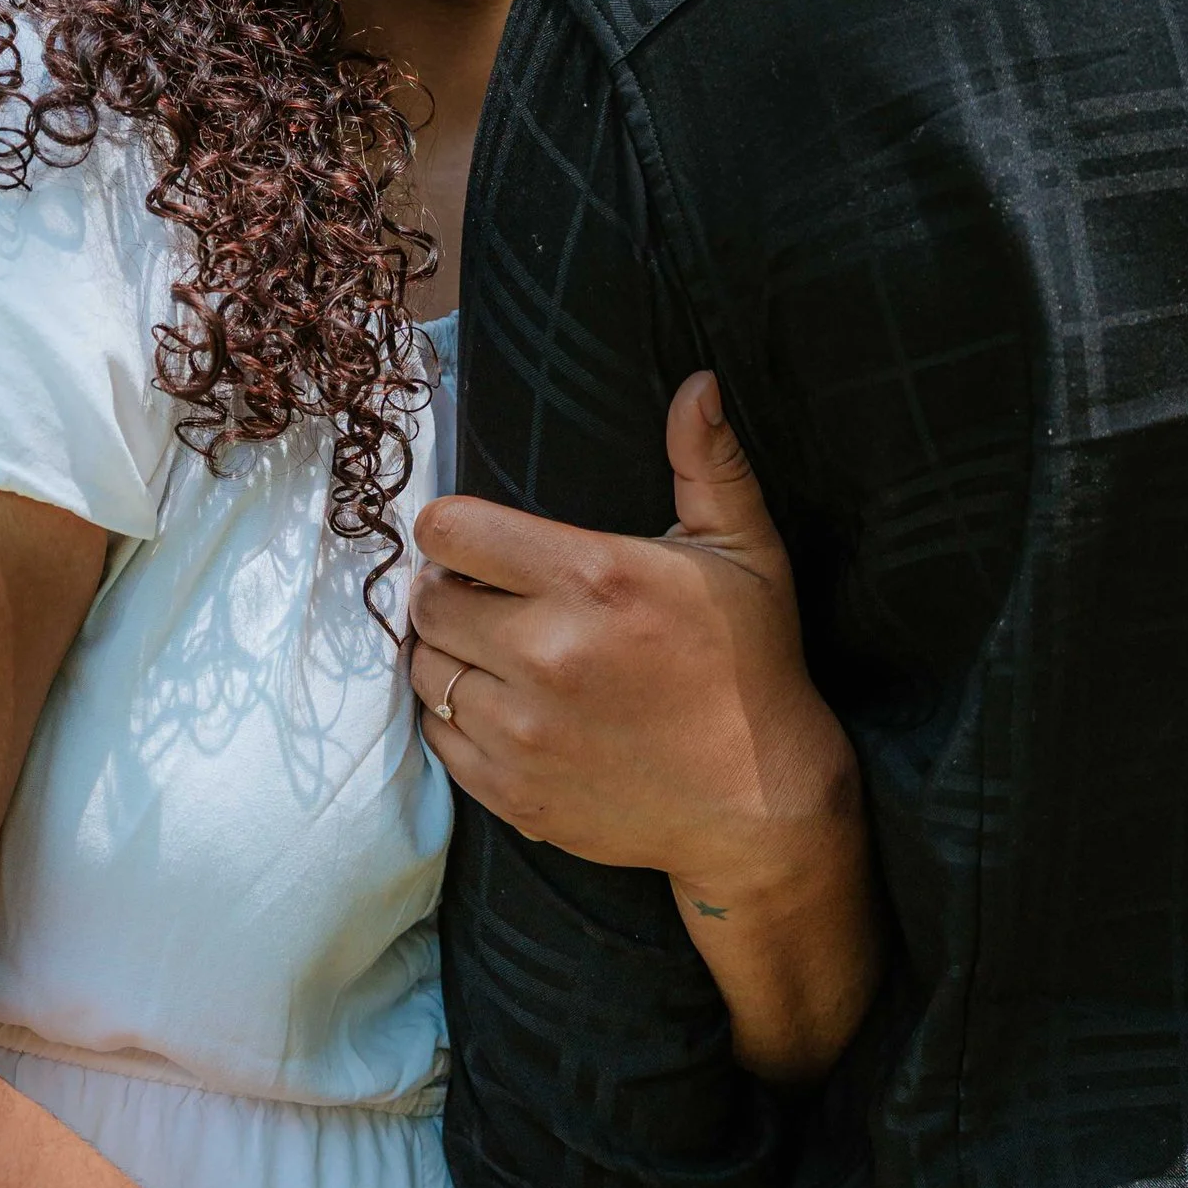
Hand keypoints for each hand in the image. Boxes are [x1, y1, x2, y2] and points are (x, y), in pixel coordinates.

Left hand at [411, 372, 859, 917]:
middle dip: (448, 587)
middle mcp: (546, 654)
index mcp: (594, 581)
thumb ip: (708, 463)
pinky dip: (457, 717)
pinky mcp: (513, 791)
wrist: (761, 804)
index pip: (451, 530)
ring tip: (496, 650)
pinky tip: (504, 705)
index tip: (475, 541)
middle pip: (427, 600)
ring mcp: (524, 732)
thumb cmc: (753, 667)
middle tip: (487, 595)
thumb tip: (698, 383)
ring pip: (426, 671)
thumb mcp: (745, 553)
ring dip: (450, 653)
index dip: (452, 527)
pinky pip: (438, 738)